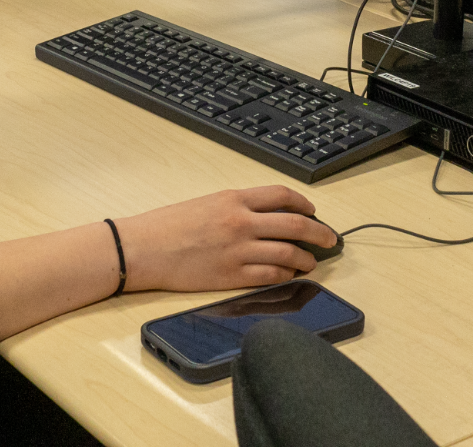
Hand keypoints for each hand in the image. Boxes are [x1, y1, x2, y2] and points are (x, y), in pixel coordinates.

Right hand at [116, 185, 338, 291]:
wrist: (143, 248)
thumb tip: (269, 216)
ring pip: (288, 253)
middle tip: (330, 239)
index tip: (313, 212)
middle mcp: (240, 222)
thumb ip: (238, 207)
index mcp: (233, 199)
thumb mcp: (207, 203)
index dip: (305, 205)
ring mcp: (238, 250)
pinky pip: (271, 275)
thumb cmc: (168, 225)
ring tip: (310, 262)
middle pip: (295, 225)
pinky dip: (286, 275)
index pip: (282, 196)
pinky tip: (290, 275)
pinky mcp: (232, 276)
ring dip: (306, 259)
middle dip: (320, 233)